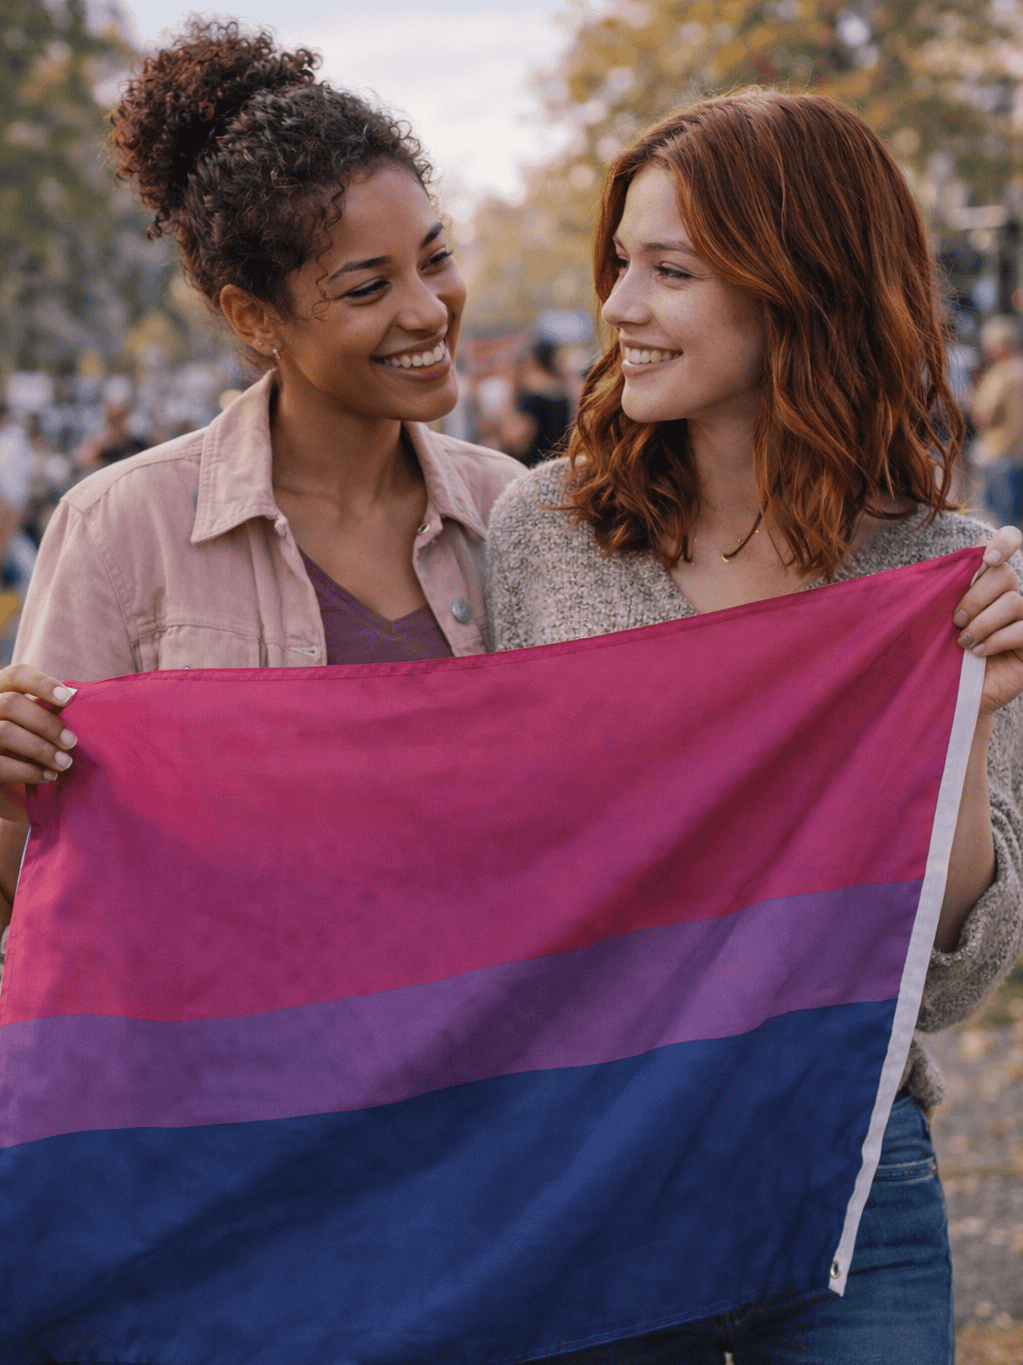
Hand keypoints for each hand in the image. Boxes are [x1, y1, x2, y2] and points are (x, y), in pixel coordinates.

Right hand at [0, 665, 77, 821]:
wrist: (5, 789)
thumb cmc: (24, 748)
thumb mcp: (32, 725)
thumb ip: (45, 710)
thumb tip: (73, 696)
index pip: (16, 675)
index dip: (42, 683)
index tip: (69, 699)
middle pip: (11, 703)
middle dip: (46, 723)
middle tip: (72, 742)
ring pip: (5, 731)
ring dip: (41, 749)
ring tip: (64, 763)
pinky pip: (1, 764)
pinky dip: (29, 771)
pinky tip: (48, 776)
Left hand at [952, 526, 1022, 716]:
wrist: (944, 693)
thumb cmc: (936, 650)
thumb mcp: (935, 613)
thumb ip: (947, 582)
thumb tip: (973, 544)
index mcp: (987, 582)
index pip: (1009, 541)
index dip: (1004, 542)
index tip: (986, 558)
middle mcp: (1010, 596)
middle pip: (1005, 574)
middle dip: (974, 597)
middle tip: (955, 619)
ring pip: (1013, 602)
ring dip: (982, 622)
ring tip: (962, 641)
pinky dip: (996, 640)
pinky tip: (977, 653)